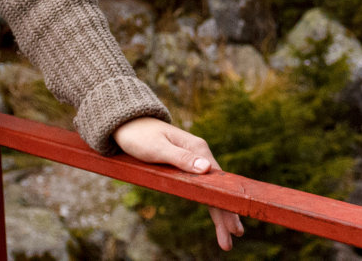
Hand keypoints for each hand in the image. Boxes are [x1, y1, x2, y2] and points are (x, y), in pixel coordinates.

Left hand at [112, 116, 245, 250]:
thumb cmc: (140, 136)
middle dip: (226, 214)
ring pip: (211, 190)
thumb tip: (207, 169)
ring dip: (220, 212)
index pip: (218, 182)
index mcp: (198, 148)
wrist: (128, 124)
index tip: (233, 225)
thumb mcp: (158, 148)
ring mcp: (194, 160)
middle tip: (234, 237)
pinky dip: (209, 203)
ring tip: (227, 237)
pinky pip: (202, 188)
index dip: (225, 205)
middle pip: (217, 188)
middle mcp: (200, 154)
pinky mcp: (185, 165)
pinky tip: (216, 215)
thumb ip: (181, 158)